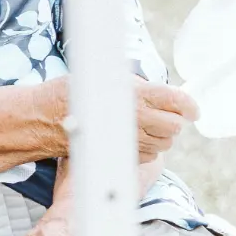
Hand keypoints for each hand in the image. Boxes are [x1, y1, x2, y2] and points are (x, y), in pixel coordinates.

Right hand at [36, 77, 197, 162]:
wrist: (42, 120)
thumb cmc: (70, 94)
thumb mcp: (104, 78)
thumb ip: (136, 86)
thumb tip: (159, 93)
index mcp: (134, 96)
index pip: (177, 102)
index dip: (189, 105)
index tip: (192, 108)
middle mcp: (135, 120)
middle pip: (175, 126)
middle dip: (172, 120)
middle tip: (161, 113)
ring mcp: (129, 142)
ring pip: (164, 143)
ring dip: (159, 134)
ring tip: (142, 124)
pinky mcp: (121, 158)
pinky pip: (149, 154)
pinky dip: (146, 146)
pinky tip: (131, 137)